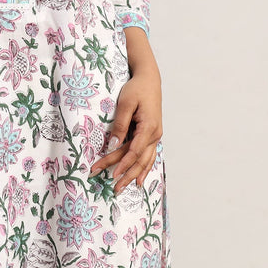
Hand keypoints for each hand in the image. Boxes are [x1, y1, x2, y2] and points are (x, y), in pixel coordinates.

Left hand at [90, 66, 161, 192]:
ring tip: (123, 188)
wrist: (149, 79)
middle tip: (112, 187)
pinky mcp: (152, 135)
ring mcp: (155, 136)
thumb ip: (120, 125)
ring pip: (145, 160)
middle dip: (125, 173)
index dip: (123, 164)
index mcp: (149, 127)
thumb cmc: (136, 89)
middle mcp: (155, 134)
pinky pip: (149, 156)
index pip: (134, 151)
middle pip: (139, 159)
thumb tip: (113, 145)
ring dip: (134, 175)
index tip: (111, 173)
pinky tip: (139, 180)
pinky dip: (144, 169)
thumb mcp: (125, 103)